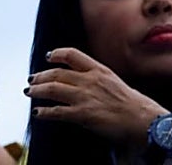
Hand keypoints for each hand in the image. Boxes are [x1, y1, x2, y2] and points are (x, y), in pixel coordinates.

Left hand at [26, 48, 165, 147]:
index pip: (73, 55)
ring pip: (52, 89)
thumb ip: (98, 79)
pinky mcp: (82, 114)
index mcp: (100, 70)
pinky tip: (38, 112)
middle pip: (57, 72)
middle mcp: (90, 80)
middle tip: (32, 79)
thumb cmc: (132, 103)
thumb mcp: (115, 82)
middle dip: (41, 75)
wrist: (141, 118)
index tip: (49, 57)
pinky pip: (56, 112)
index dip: (57, 54)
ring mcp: (85, 97)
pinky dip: (44, 112)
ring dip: (37, 90)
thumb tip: (82, 81)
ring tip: (30, 92)